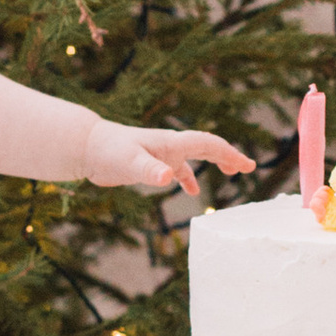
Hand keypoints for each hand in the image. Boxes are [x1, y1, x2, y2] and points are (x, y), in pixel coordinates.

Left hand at [78, 119, 255, 194]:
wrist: (87, 147)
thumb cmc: (108, 151)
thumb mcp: (130, 163)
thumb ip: (150, 170)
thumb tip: (168, 177)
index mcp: (171, 143)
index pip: (208, 144)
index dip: (229, 154)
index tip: (246, 165)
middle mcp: (170, 146)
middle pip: (206, 148)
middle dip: (228, 156)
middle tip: (247, 167)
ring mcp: (161, 154)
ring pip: (194, 158)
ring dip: (213, 164)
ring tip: (230, 173)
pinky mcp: (150, 164)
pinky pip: (177, 170)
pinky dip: (188, 179)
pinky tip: (191, 192)